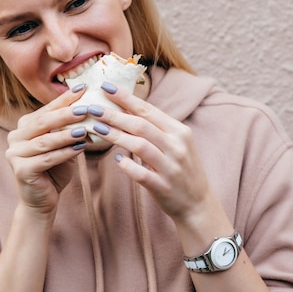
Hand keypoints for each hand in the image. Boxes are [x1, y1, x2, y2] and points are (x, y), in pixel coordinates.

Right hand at [5, 86, 88, 217]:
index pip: (47, 109)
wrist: (41, 201)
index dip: (65, 99)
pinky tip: (80, 149)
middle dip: (65, 114)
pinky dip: (64, 153)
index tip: (83, 88)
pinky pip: (46, 159)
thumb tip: (88, 107)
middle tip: (85, 108)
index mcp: (24, 127)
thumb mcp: (63, 145)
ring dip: (66, 135)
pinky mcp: (21, 170)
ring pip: (45, 141)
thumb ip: (69, 128)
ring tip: (84, 130)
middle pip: (43, 122)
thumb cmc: (54, 170)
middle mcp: (15, 137)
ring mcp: (14, 153)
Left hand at [90, 81, 212, 222]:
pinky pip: (142, 174)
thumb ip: (155, 128)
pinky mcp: (163, 187)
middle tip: (93, 107)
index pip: (148, 109)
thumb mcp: (176, 144)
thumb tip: (126, 108)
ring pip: (140, 146)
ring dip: (116, 135)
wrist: (199, 205)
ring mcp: (171, 167)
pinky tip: (116, 160)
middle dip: (114, 114)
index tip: (105, 87)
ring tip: (96, 128)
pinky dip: (128, 166)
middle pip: (141, 125)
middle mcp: (177, 146)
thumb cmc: (181, 170)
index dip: (125, 97)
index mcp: (179, 131)